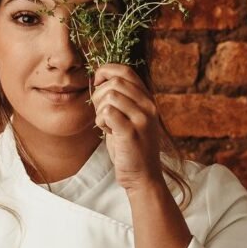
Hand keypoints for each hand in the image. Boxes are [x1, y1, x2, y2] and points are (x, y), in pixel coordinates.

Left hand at [91, 63, 162, 191]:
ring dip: (99, 109)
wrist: (143, 176)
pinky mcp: (131, 132)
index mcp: (148, 100)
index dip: (106, 71)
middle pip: (115, 82)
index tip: (97, 83)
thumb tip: (101, 79)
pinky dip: (100, 120)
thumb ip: (123, 99)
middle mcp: (149, 106)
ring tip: (105, 123)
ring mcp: (142, 119)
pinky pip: (107, 112)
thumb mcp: (131, 118)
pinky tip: (106, 130)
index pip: (126, 71)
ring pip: (110, 96)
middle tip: (100, 112)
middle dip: (99, 94)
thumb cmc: (131, 147)